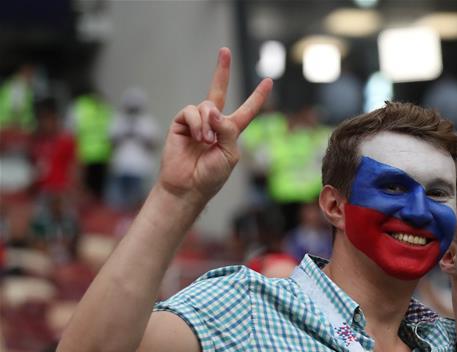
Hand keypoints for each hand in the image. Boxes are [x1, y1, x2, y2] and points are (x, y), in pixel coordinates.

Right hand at [158, 48, 272, 203]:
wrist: (188, 186)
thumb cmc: (211, 175)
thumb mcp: (230, 154)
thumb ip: (227, 130)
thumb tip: (213, 110)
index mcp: (230, 132)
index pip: (246, 111)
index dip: (257, 97)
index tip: (269, 81)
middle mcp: (213, 124)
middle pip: (218, 92)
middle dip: (221, 71)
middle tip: (225, 51)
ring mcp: (196, 122)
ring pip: (206, 105)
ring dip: (208, 123)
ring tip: (206, 141)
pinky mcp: (180, 123)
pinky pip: (191, 111)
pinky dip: (197, 123)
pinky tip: (198, 137)